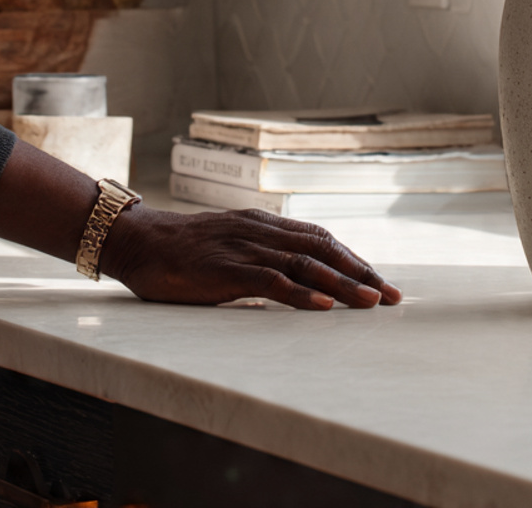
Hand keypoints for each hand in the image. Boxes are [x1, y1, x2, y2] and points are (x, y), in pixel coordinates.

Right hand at [100, 205, 403, 309]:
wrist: (139, 240)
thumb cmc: (184, 250)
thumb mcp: (232, 245)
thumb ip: (262, 255)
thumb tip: (296, 278)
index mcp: (267, 224)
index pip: (323, 240)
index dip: (355, 260)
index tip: (382, 282)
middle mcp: (264, 231)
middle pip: (325, 249)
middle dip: (362, 272)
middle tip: (392, 296)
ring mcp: (246, 248)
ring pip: (306, 263)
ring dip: (342, 284)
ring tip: (370, 302)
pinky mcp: (227, 268)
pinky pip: (271, 280)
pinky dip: (301, 294)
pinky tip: (323, 306)